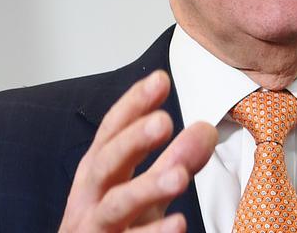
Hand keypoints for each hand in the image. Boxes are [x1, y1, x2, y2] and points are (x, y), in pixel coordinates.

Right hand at [59, 70, 217, 231]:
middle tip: (164, 121)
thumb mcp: (145, 188)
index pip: (113, 130)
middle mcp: (91, 196)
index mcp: (100, 170)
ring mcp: (94, 227)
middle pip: (106, 161)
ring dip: (146, 188)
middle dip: (133, 140)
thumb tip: (206, 128)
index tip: (160, 79)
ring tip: (179, 176)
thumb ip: (174, 160)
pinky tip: (179, 223)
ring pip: (115, 205)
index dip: (133, 104)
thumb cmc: (114, 226)